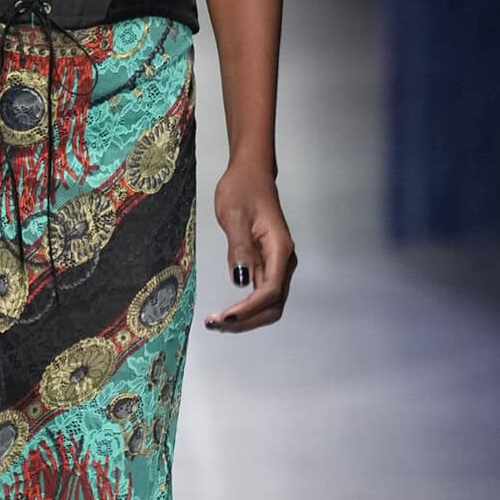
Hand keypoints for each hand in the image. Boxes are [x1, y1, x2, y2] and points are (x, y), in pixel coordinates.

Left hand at [203, 165, 295, 331]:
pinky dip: (244, 307)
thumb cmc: (242, 190)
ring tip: (217, 322)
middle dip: (247, 320)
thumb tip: (242, 280)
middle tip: (216, 325)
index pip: (270, 291)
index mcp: (279, 249)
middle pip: (273, 305)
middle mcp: (283, 261)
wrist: (250, 174)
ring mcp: (275, 264)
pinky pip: (259, 293)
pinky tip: (225, 311)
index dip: (250, 308)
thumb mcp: (235, 216)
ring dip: (245, 317)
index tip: (225, 316)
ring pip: (268, 303)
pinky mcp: (265, 264)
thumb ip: (239, 249)